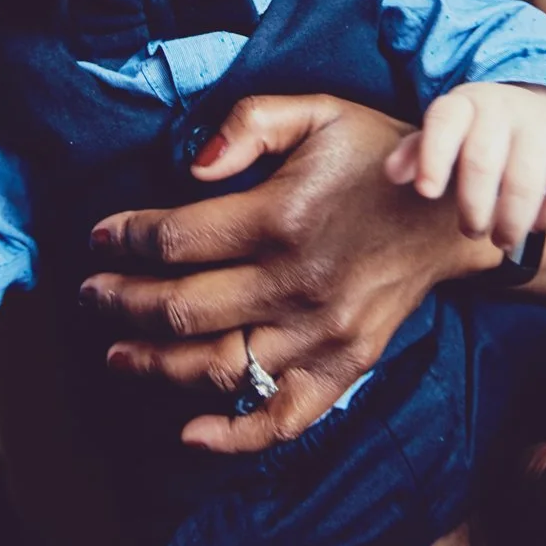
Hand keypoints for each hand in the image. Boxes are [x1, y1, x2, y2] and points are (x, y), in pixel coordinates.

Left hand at [81, 94, 501, 452]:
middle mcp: (294, 282)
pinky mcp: (345, 364)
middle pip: (183, 309)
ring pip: (219, 366)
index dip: (125, 240)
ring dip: (157, 365)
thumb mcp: (316, 111)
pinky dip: (235, 434)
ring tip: (117, 354)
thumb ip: (249, 125)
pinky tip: (192, 434)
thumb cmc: (377, 154)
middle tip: (91, 296)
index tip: (98, 239)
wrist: (454, 209)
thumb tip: (195, 165)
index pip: (174, 240)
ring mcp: (320, 331)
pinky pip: (284, 415)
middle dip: (124, 304)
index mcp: (279, 217)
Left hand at [384, 81, 545, 253]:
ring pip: (526, 181)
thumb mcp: (442, 134)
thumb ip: (415, 153)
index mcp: (463, 104)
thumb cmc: (475, 132)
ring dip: (511, 221)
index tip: (427, 192)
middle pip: (483, 161)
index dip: (432, 158)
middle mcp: (503, 108)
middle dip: (473, 207)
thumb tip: (393, 174)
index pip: (443, 123)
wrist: (533, 104)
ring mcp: (542, 124)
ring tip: (502, 239)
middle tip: (471, 230)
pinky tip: (537, 225)